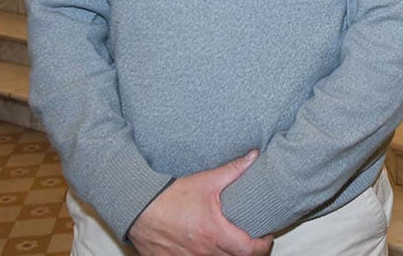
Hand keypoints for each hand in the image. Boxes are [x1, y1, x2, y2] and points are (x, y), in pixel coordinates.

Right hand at [128, 150, 272, 255]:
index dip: (262, 246)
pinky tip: (206, 247)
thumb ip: (233, 170)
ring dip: (225, 254)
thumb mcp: (205, 180)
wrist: (136, 206)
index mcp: (213, 233)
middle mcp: (202, 252)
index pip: (248, 250)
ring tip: (231, 242)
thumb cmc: (169, 195)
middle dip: (246, 251)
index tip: (266, 236)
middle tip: (251, 239)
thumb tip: (254, 156)